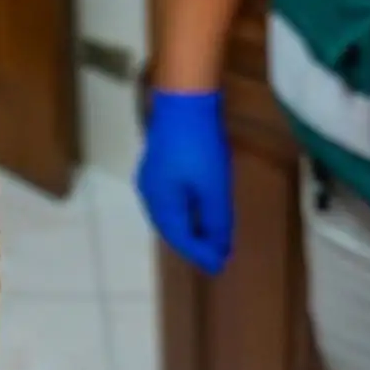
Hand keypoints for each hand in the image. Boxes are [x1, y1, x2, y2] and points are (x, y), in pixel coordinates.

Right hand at [136, 89, 233, 274]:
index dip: (200, 254)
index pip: (180, 239)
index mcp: (160, 203)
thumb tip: (217, 249)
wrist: (183, 102)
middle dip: (193, 244)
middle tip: (216, 256)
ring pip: (170, 214)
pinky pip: (171, 199)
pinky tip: (199, 209)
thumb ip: (215, 221)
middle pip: (171, 228)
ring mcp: (150, 179)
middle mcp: (149, 195)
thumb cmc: (199, 147)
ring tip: (209, 237)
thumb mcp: (213, 189)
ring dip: (190, 228)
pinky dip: (186, 211)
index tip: (220, 267)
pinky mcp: (157, 165)